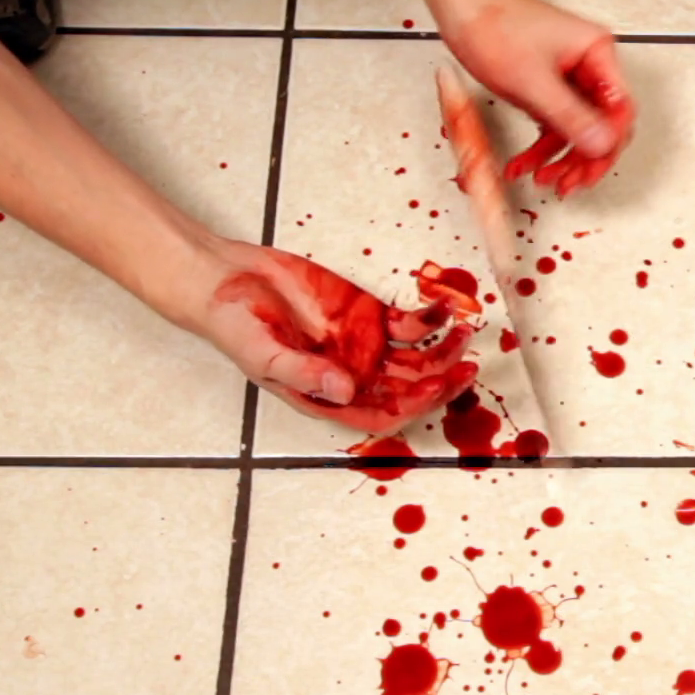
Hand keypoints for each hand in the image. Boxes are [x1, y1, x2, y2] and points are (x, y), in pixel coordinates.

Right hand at [181, 238, 478, 434]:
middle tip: (468, 367)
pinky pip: (412, 324)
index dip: (414, 406)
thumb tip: (345, 391)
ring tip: (464, 331)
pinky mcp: (371, 314)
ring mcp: (367, 346)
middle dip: (443, 382)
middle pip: (411, 389)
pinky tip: (444, 306)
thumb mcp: (264, 355)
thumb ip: (305, 374)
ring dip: (445, 350)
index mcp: (331, 398)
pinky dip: (431, 317)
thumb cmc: (235, 326)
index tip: (435, 387)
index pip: (384, 414)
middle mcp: (355, 376)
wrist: (226, 280)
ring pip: (420, 358)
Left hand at [434, 0, 636, 196]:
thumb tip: (602, 145)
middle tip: (570, 184)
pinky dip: (540, 147)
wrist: (459, 4)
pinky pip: (553, 124)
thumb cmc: (492, 23)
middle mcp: (588, 65)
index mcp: (597, 53)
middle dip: (584, 158)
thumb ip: (570, 116)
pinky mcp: (546, 85)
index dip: (610, 143)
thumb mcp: (533, 80)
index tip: (592, 168)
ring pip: (576, 130)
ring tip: (544, 179)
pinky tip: (525, 163)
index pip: (620, 108)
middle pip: (601, 124)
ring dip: (559, 158)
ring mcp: (568, 77)